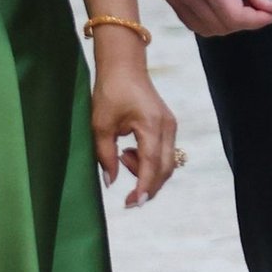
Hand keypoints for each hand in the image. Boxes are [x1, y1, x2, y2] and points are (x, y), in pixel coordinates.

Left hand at [91, 56, 178, 206]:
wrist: (124, 67)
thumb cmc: (110, 92)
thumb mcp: (100, 126)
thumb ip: (105, 156)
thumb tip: (111, 182)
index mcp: (152, 125)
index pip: (151, 164)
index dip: (143, 186)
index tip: (133, 204)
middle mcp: (167, 127)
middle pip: (165, 168)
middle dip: (148, 186)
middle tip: (127, 199)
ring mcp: (170, 126)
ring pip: (166, 163)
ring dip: (146, 172)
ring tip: (122, 158)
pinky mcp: (167, 126)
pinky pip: (163, 153)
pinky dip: (149, 162)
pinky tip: (129, 152)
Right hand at [157, 0, 271, 37]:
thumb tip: (269, 8)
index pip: (236, 17)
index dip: (257, 20)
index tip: (271, 14)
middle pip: (222, 27)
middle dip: (245, 22)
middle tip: (257, 7)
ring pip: (206, 29)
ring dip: (227, 25)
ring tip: (240, 7)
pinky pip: (191, 23)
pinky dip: (209, 22)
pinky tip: (220, 8)